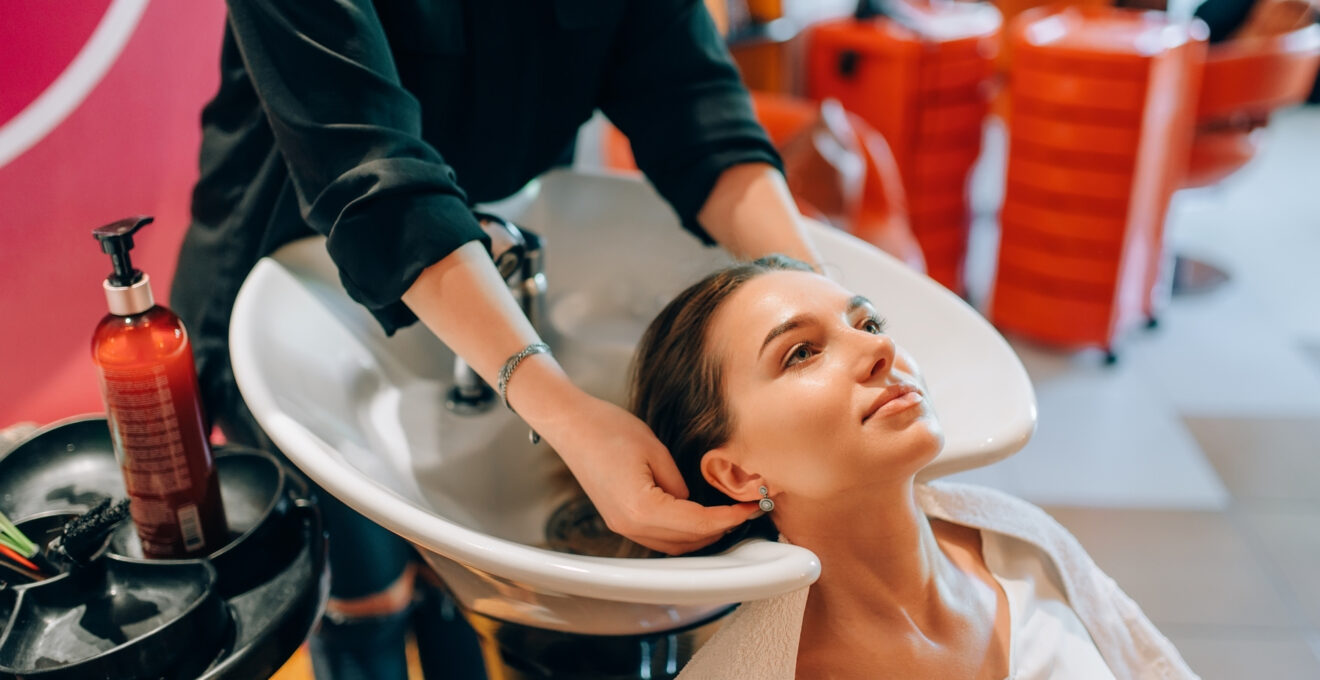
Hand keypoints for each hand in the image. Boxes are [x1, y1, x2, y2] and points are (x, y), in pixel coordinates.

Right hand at [539, 394, 759, 554]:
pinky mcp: (619, 520)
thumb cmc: (609, 429)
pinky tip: (698, 516)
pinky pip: (658, 537)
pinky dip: (683, 532)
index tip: (752, 506)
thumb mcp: (656, 450)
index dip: (730, 517)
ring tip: (728, 514)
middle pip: (687, 541)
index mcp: (641, 509)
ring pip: (673, 545)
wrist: (571, 425)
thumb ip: (680, 483)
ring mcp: (622, 526)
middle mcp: (630, 526)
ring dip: (703, 535)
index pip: (698, 523)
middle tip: (747, 509)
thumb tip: (695, 502)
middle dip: (721, 529)